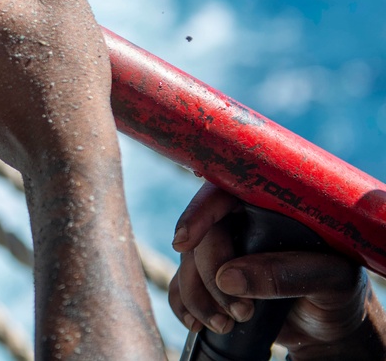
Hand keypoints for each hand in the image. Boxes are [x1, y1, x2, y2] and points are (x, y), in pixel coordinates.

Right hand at [169, 182, 385, 359]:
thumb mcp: (330, 280)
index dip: (198, 212)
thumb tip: (229, 278)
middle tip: (238, 311)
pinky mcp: (211, 280)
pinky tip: (199, 323)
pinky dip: (184, 307)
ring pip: (187, 264)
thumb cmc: (339, 292)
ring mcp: (223, 252)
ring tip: (225, 325)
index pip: (223, 194)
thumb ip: (287, 274)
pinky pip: (180, 288)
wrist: (330, 326)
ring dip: (198, 297)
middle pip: (203, 236)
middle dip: (209, 275)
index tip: (185, 242)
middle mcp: (240, 224)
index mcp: (268, 206)